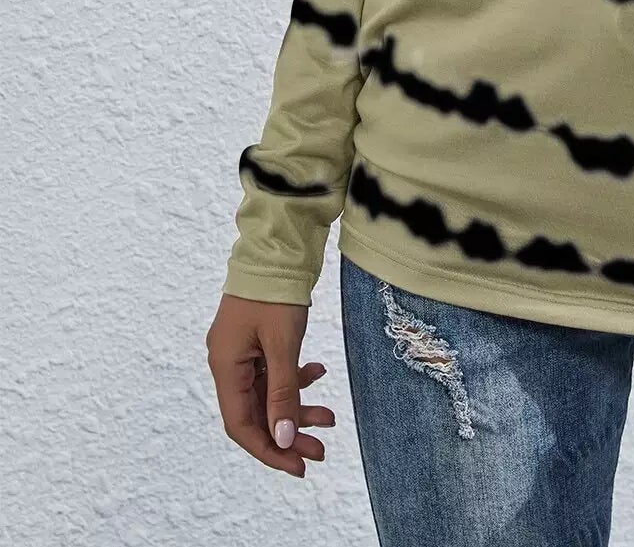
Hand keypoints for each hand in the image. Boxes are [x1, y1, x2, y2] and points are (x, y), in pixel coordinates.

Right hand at [205, 294, 335, 476]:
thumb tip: (284, 439)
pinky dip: (295, 378)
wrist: (278, 245)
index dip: (269, 450)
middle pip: (256, 413)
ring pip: (268, 394)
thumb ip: (282, 394)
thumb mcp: (283, 345)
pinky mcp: (257, 339)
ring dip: (297, 407)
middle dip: (289, 433)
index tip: (299, 466)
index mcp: (225, 367)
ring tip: (330, 417)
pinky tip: (318, 370)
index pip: (241, 426)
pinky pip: (274, 371)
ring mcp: (242, 351)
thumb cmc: (276, 292)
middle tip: (321, 450)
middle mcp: (228, 363)